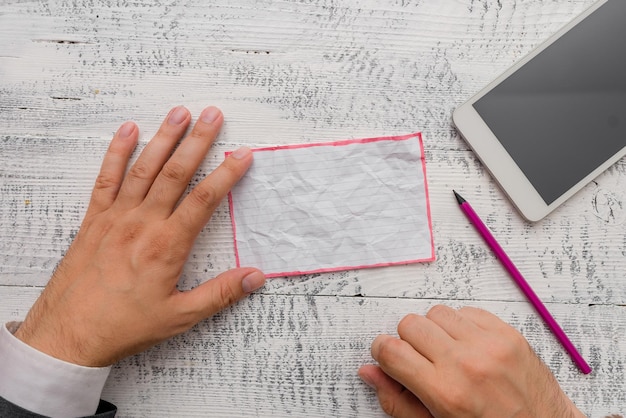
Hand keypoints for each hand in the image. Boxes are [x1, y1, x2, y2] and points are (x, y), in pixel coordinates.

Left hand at [15, 106, 265, 366]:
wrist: (69, 333)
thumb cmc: (124, 325)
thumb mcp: (180, 317)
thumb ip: (220, 294)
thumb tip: (256, 277)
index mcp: (166, 245)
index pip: (204, 200)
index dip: (227, 174)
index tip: (243, 154)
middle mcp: (142, 223)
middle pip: (175, 173)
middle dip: (197, 141)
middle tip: (214, 115)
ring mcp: (116, 217)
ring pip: (144, 168)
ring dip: (163, 138)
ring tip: (180, 113)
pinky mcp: (95, 219)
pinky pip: (107, 178)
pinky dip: (117, 152)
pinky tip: (127, 131)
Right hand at [358, 305, 584, 417]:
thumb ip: (397, 401)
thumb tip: (369, 371)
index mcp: (444, 392)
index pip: (391, 350)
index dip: (382, 351)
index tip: (388, 357)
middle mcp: (466, 363)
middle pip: (410, 324)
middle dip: (408, 340)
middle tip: (421, 360)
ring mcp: (490, 344)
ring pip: (437, 312)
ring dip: (435, 330)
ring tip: (447, 353)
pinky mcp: (508, 333)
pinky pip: (467, 311)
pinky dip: (461, 325)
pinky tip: (468, 347)